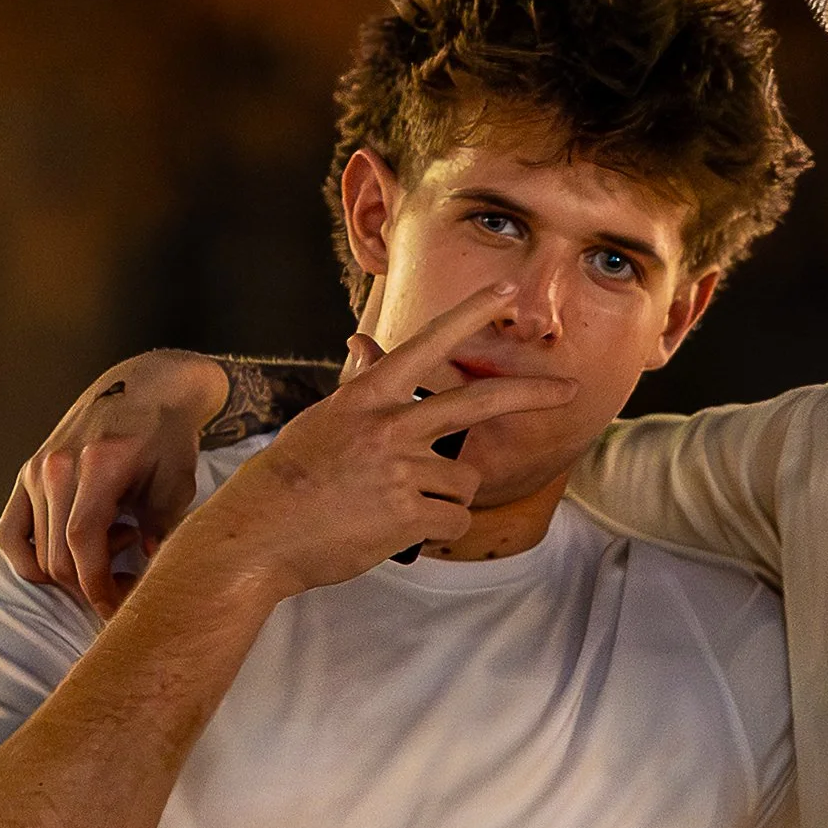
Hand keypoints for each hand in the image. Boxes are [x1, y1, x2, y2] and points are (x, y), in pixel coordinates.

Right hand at [0, 350, 227, 615]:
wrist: (146, 387)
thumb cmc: (167, 435)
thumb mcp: (178, 480)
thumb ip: (164, 528)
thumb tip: (148, 571)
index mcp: (97, 464)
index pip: (83, 542)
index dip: (98, 586)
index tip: (119, 611)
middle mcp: (57, 466)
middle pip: (58, 556)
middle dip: (91, 587)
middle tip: (129, 586)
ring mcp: (36, 469)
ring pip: (39, 552)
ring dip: (75, 570)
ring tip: (117, 544)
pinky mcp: (26, 474)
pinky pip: (12, 535)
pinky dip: (35, 560)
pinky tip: (76, 552)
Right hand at [166, 289, 577, 600]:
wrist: (258, 535)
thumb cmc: (287, 481)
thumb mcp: (322, 421)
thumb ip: (358, 385)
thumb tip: (362, 345)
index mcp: (368, 398)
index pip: (426, 345)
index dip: (469, 315)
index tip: (505, 292)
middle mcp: (389, 426)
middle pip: (477, 402)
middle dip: (531, 394)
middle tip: (568, 389)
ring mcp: (400, 469)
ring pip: (463, 481)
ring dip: (445, 500)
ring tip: (398, 508)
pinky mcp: (408, 514)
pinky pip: (454, 521)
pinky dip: (439, 532)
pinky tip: (403, 532)